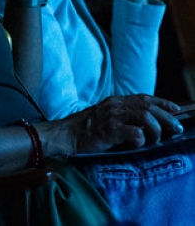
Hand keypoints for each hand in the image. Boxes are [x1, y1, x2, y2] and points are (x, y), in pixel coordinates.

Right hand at [67, 94, 182, 154]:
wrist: (66, 135)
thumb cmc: (86, 129)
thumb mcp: (106, 117)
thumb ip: (123, 116)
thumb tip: (146, 122)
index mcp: (115, 101)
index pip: (144, 98)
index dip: (162, 102)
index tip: (176, 109)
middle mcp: (115, 106)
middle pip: (149, 107)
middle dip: (167, 118)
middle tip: (176, 129)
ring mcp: (112, 117)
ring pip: (146, 118)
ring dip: (156, 130)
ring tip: (155, 140)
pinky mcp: (109, 131)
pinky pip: (134, 133)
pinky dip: (141, 139)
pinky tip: (138, 144)